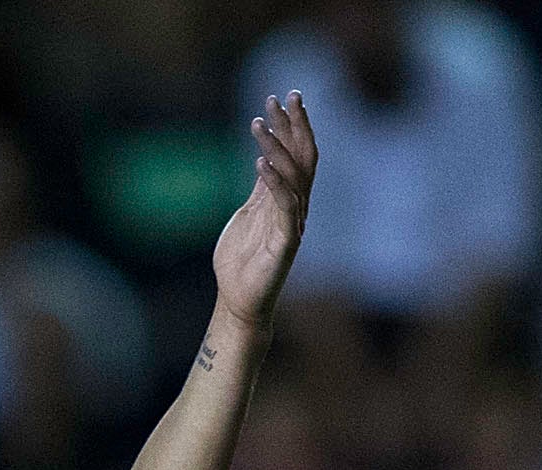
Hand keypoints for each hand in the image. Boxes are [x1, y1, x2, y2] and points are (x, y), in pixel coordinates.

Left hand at [216, 92, 316, 329]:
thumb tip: (265, 158)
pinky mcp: (284, 243)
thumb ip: (261, 189)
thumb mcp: (249, 214)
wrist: (238, 301)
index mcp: (287, 197)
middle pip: (303, 157)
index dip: (292, 124)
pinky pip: (283, 208)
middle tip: (282, 96)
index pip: (296, 153)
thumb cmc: (242, 260)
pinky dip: (274, 184)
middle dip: (294, 124)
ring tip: (257, 123)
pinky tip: (259, 163)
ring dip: (276, 147)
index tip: (282, 97)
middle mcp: (296, 206)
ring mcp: (293, 223)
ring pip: (294, 177)